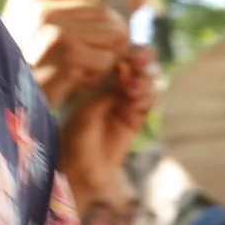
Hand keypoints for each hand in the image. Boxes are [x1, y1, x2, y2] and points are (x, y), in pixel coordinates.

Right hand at [4, 0, 136, 110]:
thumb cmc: (18, 68)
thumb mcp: (32, 30)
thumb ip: (67, 9)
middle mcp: (42, 10)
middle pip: (104, 12)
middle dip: (114, 33)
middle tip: (107, 52)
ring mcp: (55, 32)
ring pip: (111, 34)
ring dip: (106, 55)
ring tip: (84, 67)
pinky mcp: (68, 56)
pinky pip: (105, 59)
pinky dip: (98, 73)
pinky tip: (77, 80)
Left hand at [60, 47, 159, 191]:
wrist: (79, 171)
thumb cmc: (74, 140)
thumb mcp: (87, 111)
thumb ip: (107, 91)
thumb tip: (123, 67)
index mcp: (98, 82)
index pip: (119, 59)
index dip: (127, 53)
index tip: (126, 56)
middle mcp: (115, 90)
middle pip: (138, 66)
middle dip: (143, 61)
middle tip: (139, 63)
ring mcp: (127, 104)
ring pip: (147, 83)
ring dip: (145, 81)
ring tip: (132, 90)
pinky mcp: (136, 120)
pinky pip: (149, 103)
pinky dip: (147, 98)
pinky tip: (136, 103)